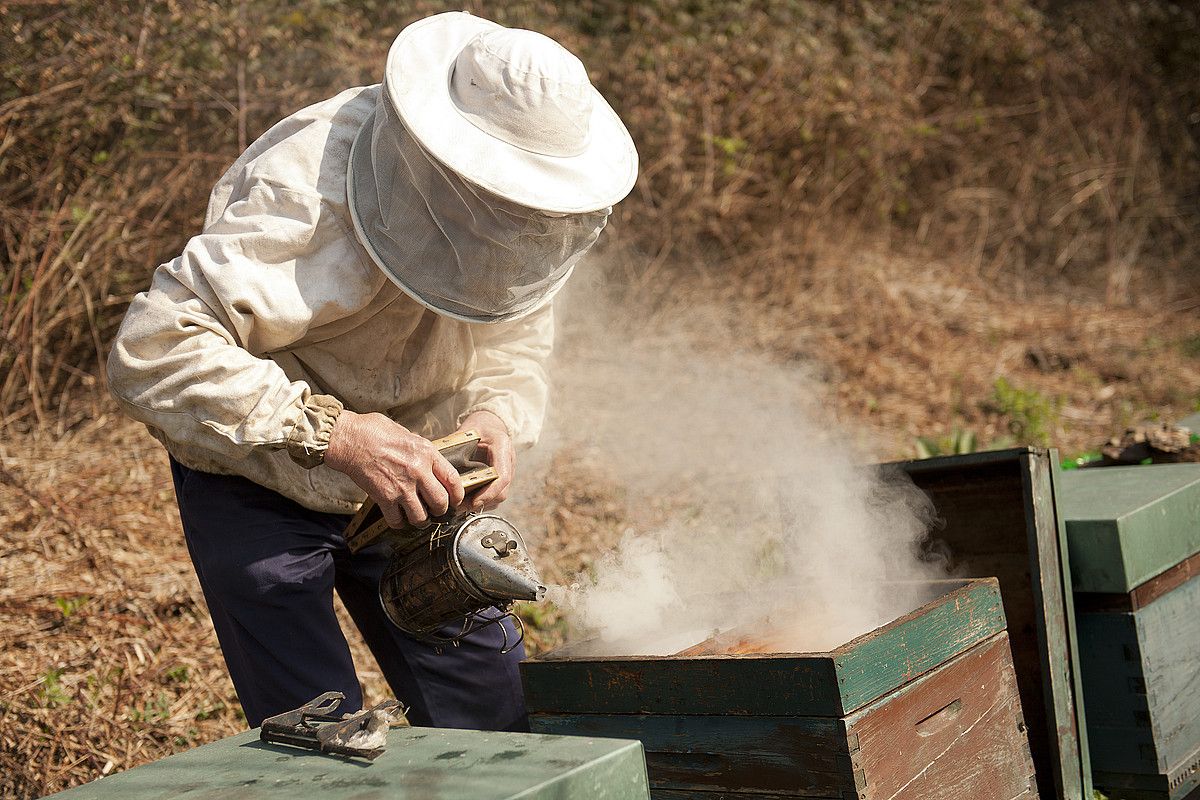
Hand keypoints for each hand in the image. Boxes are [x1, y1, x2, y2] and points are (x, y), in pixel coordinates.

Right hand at [325, 410, 464, 527]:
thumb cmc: (374, 432)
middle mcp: (418, 471)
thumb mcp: (408, 435)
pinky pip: (397, 520)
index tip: (456, 500)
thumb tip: (430, 463)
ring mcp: (401, 487)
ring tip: (417, 517)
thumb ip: (422, 452)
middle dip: (440, 510)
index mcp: (427, 453)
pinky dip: (398, 523)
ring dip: (420, 520)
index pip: (453, 479)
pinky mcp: (384, 498)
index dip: (458, 495)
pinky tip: (397, 517)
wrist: (349, 439)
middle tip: (436, 511)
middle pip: (441, 502)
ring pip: (421, 517)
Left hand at [457, 410, 514, 511]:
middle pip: (502, 491)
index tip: (473, 502)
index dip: (489, 493)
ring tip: (461, 506)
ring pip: (500, 496)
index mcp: (502, 447)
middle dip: (482, 502)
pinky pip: (495, 495)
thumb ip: (455, 447)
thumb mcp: (466, 432)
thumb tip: (437, 465)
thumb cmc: (477, 427)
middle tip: (460, 507)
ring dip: (482, 504)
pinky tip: (467, 502)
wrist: (490, 423)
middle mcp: (509, 461)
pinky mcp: (502, 478)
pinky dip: (483, 501)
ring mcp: (508, 471)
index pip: (502, 476)